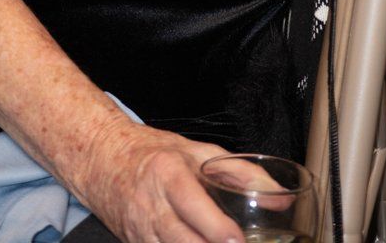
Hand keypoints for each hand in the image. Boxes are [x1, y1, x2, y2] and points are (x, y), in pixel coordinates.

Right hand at [79, 117, 243, 242]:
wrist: (105, 161)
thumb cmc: (154, 154)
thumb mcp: (199, 152)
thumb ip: (241, 173)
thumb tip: (280, 198)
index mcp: (169, 175)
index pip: (193, 206)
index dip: (216, 228)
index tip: (237, 240)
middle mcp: (152, 206)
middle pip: (183, 241)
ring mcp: (141, 232)